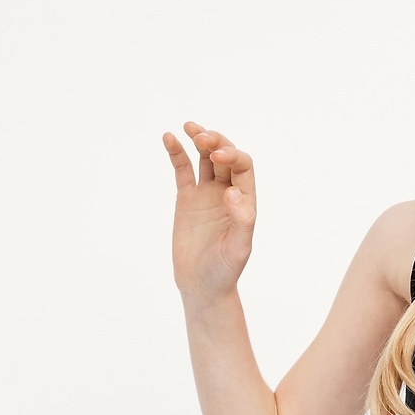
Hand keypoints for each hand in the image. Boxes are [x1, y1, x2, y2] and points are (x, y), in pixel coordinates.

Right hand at [162, 122, 256, 301]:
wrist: (202, 285)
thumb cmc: (225, 270)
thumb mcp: (239, 248)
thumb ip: (241, 220)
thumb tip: (231, 192)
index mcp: (245, 201)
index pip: (242, 166)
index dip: (231, 155)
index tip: (216, 157)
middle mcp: (227, 192)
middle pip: (224, 156)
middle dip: (215, 142)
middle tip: (201, 138)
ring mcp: (206, 194)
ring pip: (204, 158)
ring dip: (199, 140)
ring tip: (189, 128)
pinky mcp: (187, 199)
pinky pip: (183, 170)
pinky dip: (177, 154)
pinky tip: (169, 138)